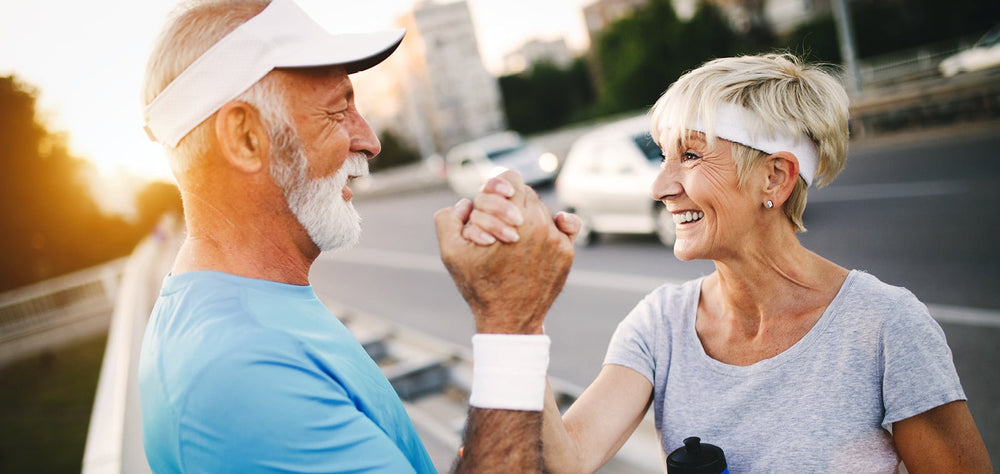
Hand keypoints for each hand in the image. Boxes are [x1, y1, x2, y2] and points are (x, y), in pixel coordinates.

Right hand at [435, 170, 575, 333]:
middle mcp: (540, 223)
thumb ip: (448, 218)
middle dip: (510, 204)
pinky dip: (557, 224)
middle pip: (526, 194)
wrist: (510, 320)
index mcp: (514, 216)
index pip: (510, 179)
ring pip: (542, 210)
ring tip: (514, 238)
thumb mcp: (451, 252)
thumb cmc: (479, 286)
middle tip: (499, 223)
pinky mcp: (567, 252)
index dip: (497, 187)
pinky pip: (566, 225)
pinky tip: (547, 230)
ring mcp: (557, 238)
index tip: (490, 202)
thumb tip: (465, 203)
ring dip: (528, 217)